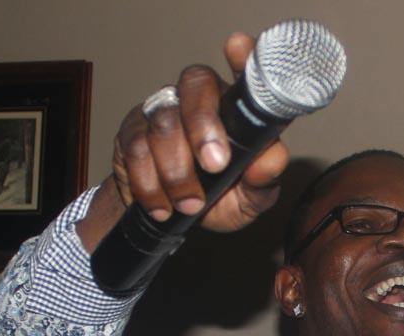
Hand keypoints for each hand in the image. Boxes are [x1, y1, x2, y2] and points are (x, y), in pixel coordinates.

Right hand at [113, 32, 288, 232]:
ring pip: (164, 123)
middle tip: (215, 165)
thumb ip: (264, 179)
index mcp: (235, 106)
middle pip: (195, 84)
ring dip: (177, 171)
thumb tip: (271, 160)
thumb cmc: (220, 198)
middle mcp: (198, 98)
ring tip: (189, 204)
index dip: (242, 56)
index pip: (243, 70)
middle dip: (204, 125)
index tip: (238, 46)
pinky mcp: (132, 131)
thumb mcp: (250, 197)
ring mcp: (162, 110)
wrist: (177, 220)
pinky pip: (136, 149)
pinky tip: (162, 206)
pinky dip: (150, 184)